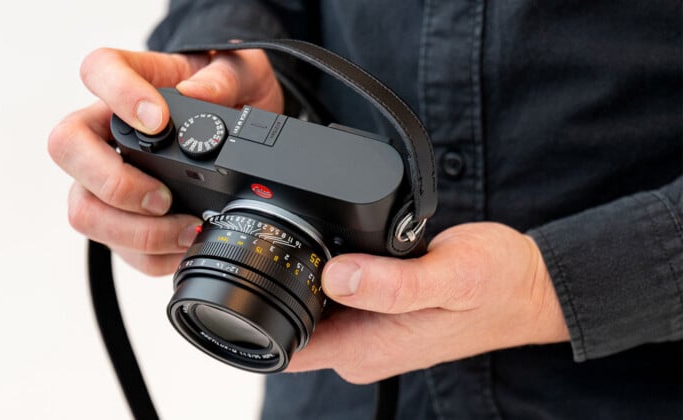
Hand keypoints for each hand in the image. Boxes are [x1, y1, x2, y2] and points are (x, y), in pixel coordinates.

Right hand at [48, 47, 282, 275]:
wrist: (246, 128)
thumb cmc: (230, 94)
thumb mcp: (241, 75)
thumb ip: (223, 80)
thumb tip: (197, 97)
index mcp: (132, 83)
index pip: (99, 70)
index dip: (118, 95)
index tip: (158, 121)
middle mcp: (106, 131)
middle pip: (67, 147)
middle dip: (114, 182)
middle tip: (163, 196)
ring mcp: (105, 179)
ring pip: (83, 209)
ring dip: (134, 230)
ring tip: (184, 228)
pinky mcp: (121, 220)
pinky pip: (119, 248)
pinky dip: (153, 255)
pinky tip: (185, 244)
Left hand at [286, 222, 569, 383]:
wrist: (527, 286)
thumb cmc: (498, 283)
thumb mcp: (451, 277)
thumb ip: (393, 284)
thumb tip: (335, 277)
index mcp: (369, 349)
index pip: (289, 348)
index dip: (262, 316)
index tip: (262, 273)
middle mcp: (362, 349)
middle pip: (292, 325)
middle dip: (283, 287)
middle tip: (296, 240)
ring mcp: (369, 334)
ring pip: (312, 310)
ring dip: (308, 280)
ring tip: (331, 244)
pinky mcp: (377, 316)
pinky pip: (335, 300)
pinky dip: (331, 276)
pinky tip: (348, 251)